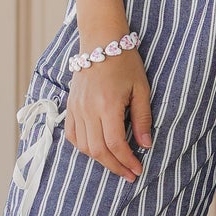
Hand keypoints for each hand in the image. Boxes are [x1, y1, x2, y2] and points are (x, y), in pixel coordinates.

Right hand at [65, 50, 151, 180]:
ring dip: (100, 160)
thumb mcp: (141, 89)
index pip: (115, 144)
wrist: (100, 41)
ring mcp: (76, 108)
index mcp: (107, 105)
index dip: (127, 161)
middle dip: (115, 166)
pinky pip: (73, 135)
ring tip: (116, 164)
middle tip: (129, 174)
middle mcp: (88, 109)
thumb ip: (142, 118)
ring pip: (84, 146)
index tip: (137, 170)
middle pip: (98, 150)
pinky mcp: (70, 106)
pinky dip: (84, 147)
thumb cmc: (125, 62)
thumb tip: (145, 144)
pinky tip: (97, 150)